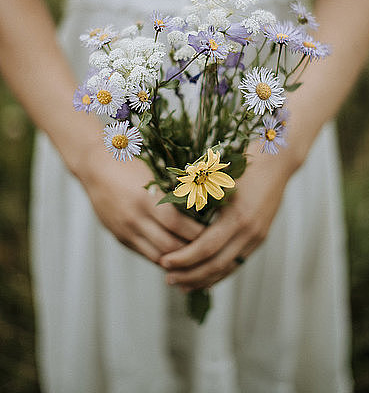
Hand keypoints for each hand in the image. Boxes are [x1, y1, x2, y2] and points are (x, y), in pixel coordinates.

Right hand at [77, 142, 204, 263]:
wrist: (95, 168)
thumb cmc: (131, 165)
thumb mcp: (154, 175)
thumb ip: (174, 193)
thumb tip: (204, 205)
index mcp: (146, 199)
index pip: (179, 225)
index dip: (198, 233)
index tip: (216, 232)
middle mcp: (135, 218)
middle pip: (170, 245)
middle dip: (193, 251)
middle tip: (211, 249)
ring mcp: (125, 230)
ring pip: (158, 256)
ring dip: (179, 260)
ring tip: (198, 257)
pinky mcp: (119, 237)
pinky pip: (145, 254)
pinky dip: (163, 257)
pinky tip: (178, 255)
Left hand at [159, 141, 297, 289]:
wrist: (276, 164)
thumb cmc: (243, 165)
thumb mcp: (218, 179)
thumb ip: (199, 199)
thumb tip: (169, 218)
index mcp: (236, 215)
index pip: (206, 247)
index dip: (184, 258)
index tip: (164, 261)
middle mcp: (249, 231)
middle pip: (216, 264)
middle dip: (190, 274)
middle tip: (167, 278)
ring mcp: (257, 237)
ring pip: (227, 268)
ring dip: (203, 279)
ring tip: (181, 285)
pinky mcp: (259, 239)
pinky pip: (237, 263)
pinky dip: (219, 274)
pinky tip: (203, 279)